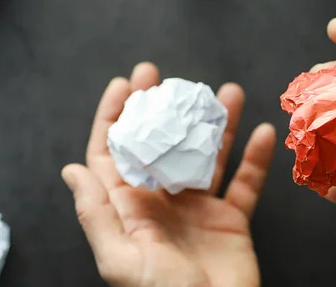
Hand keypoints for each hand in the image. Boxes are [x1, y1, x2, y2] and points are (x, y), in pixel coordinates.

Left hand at [62, 62, 275, 286]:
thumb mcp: (121, 258)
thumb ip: (97, 213)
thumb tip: (72, 170)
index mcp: (131, 208)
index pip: (116, 153)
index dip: (116, 117)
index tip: (126, 84)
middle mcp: (163, 201)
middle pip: (163, 144)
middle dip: (164, 108)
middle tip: (167, 76)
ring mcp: (199, 209)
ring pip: (208, 155)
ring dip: (218, 124)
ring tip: (227, 92)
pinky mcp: (231, 220)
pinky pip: (246, 183)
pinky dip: (257, 158)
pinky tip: (264, 132)